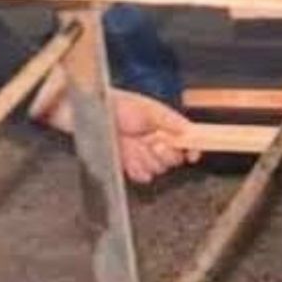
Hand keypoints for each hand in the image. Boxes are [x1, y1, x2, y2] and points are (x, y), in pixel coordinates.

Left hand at [35, 73, 200, 183]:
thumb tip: (189, 131)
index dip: (192, 149)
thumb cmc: (116, 105)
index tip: (192, 155)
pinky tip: (126, 157)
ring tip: (133, 146)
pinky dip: (136, 168)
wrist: (89, 116)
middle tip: (152, 142)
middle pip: (174, 159)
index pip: (187, 141)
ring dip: (147, 159)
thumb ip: (170, 121)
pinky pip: (142, 176)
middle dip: (165, 153)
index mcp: (165, 125)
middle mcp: (156, 141)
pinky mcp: (129, 166)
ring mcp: (143, 155)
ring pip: (158, 169)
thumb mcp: (148, 109)